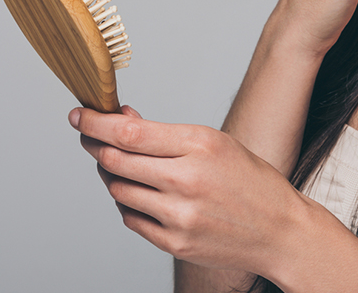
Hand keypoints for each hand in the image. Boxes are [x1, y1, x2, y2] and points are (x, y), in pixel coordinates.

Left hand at [70, 106, 304, 279]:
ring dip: (110, 173)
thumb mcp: (215, 142)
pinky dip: (126, 201)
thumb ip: (166, 135)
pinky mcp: (174, 242)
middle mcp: (186, 180)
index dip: (96, 122)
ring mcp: (178, 216)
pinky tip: (137, 190)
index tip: (79, 114)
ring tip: (119, 162)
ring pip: (118, 189)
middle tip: (88, 135)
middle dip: (94, 144)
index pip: (130, 133)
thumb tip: (123, 119)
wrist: (278, 230)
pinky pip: (130, 218)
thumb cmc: (249, 180)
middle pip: (115, 161)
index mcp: (200, 145)